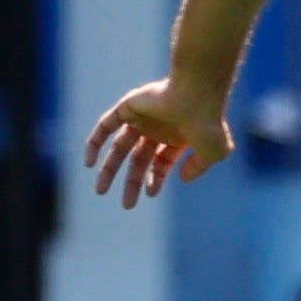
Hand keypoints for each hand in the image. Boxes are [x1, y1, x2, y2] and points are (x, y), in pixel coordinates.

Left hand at [85, 76, 232, 207]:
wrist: (195, 95)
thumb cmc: (208, 124)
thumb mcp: (212, 153)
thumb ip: (198, 168)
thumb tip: (181, 179)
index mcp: (177, 137)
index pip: (161, 162)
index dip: (154, 179)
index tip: (150, 194)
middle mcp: (158, 128)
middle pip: (138, 159)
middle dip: (132, 182)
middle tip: (127, 205)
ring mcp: (142, 117)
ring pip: (119, 146)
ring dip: (109, 169)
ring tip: (100, 191)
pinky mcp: (127, 107)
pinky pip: (105, 127)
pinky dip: (95, 144)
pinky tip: (88, 164)